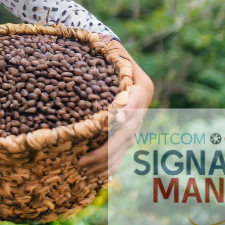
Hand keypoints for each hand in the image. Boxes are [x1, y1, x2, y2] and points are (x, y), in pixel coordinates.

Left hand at [78, 40, 153, 180]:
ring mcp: (136, 120)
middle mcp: (141, 107)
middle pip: (127, 133)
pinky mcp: (126, 130)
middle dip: (106, 149)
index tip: (115, 120)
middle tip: (82, 160)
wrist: (111, 56)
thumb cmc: (106, 50)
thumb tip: (103, 55)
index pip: (134, 105)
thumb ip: (109, 53)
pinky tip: (99, 176)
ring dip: (106, 161)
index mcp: (142, 88)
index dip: (125, 115)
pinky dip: (111, 163)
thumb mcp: (109, 49)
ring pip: (125, 146)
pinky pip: (121, 150)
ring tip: (84, 169)